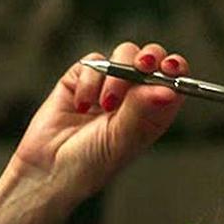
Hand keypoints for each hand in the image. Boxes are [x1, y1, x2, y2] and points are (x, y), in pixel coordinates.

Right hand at [7, 41, 188, 202]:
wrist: (48, 169)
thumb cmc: (90, 165)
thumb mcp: (121, 139)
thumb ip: (142, 109)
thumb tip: (168, 90)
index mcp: (153, 112)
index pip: (174, 81)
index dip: (175, 69)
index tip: (169, 67)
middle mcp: (134, 96)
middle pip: (152, 59)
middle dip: (148, 59)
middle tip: (141, 67)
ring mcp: (108, 85)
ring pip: (124, 54)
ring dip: (116, 76)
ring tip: (104, 104)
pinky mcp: (82, 79)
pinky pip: (93, 62)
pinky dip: (89, 82)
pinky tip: (81, 106)